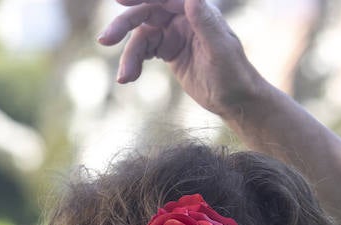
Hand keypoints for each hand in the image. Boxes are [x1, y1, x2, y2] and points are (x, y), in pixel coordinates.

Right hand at [98, 0, 268, 116]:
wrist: (234, 99)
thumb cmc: (233, 74)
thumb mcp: (221, 50)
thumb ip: (205, 23)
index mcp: (197, 10)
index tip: (119, 0)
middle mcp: (184, 17)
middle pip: (146, 12)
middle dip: (124, 25)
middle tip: (105, 40)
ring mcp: (174, 33)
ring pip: (141, 35)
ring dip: (128, 55)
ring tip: (125, 78)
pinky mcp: (168, 50)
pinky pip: (143, 51)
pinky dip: (133, 63)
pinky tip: (129, 78)